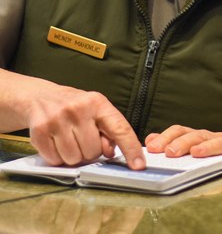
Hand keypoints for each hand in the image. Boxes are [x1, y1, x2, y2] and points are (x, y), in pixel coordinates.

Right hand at [16, 76, 143, 169]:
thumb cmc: (75, 108)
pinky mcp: (39, 132)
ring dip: (73, 157)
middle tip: (83, 139)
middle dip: (90, 151)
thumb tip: (111, 153)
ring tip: (69, 140)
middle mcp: (78, 109)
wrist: (41, 98)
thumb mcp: (96, 111)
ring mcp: (57, 120)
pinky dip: (57, 158)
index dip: (130, 148)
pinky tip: (56, 142)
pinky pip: (55, 160)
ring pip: (74, 159)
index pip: (120, 129)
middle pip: (93, 151)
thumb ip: (109, 131)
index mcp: (98, 103)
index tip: (139, 165)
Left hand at [145, 125, 221, 173]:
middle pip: (197, 135)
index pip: (181, 131)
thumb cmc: (213, 167)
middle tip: (170, 152)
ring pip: (220, 143)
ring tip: (197, 152)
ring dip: (208, 147)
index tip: (152, 147)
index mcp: (199, 138)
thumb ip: (172, 152)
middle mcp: (214, 139)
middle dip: (183, 142)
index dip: (166, 137)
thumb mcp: (190, 162)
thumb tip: (149, 141)